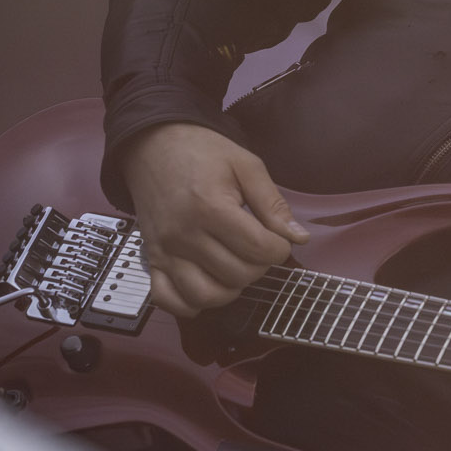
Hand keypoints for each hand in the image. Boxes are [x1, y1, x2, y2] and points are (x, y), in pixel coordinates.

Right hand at [121, 122, 307, 317]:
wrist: (154, 146)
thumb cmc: (204, 153)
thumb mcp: (247, 166)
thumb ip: (273, 204)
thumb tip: (299, 238)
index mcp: (210, 208)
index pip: (259, 250)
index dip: (280, 250)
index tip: (279, 239)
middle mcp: (184, 235)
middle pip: (237, 275)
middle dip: (259, 267)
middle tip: (258, 248)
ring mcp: (163, 251)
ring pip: (205, 296)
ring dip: (230, 289)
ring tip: (237, 266)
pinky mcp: (150, 260)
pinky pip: (168, 300)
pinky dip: (191, 303)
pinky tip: (209, 284)